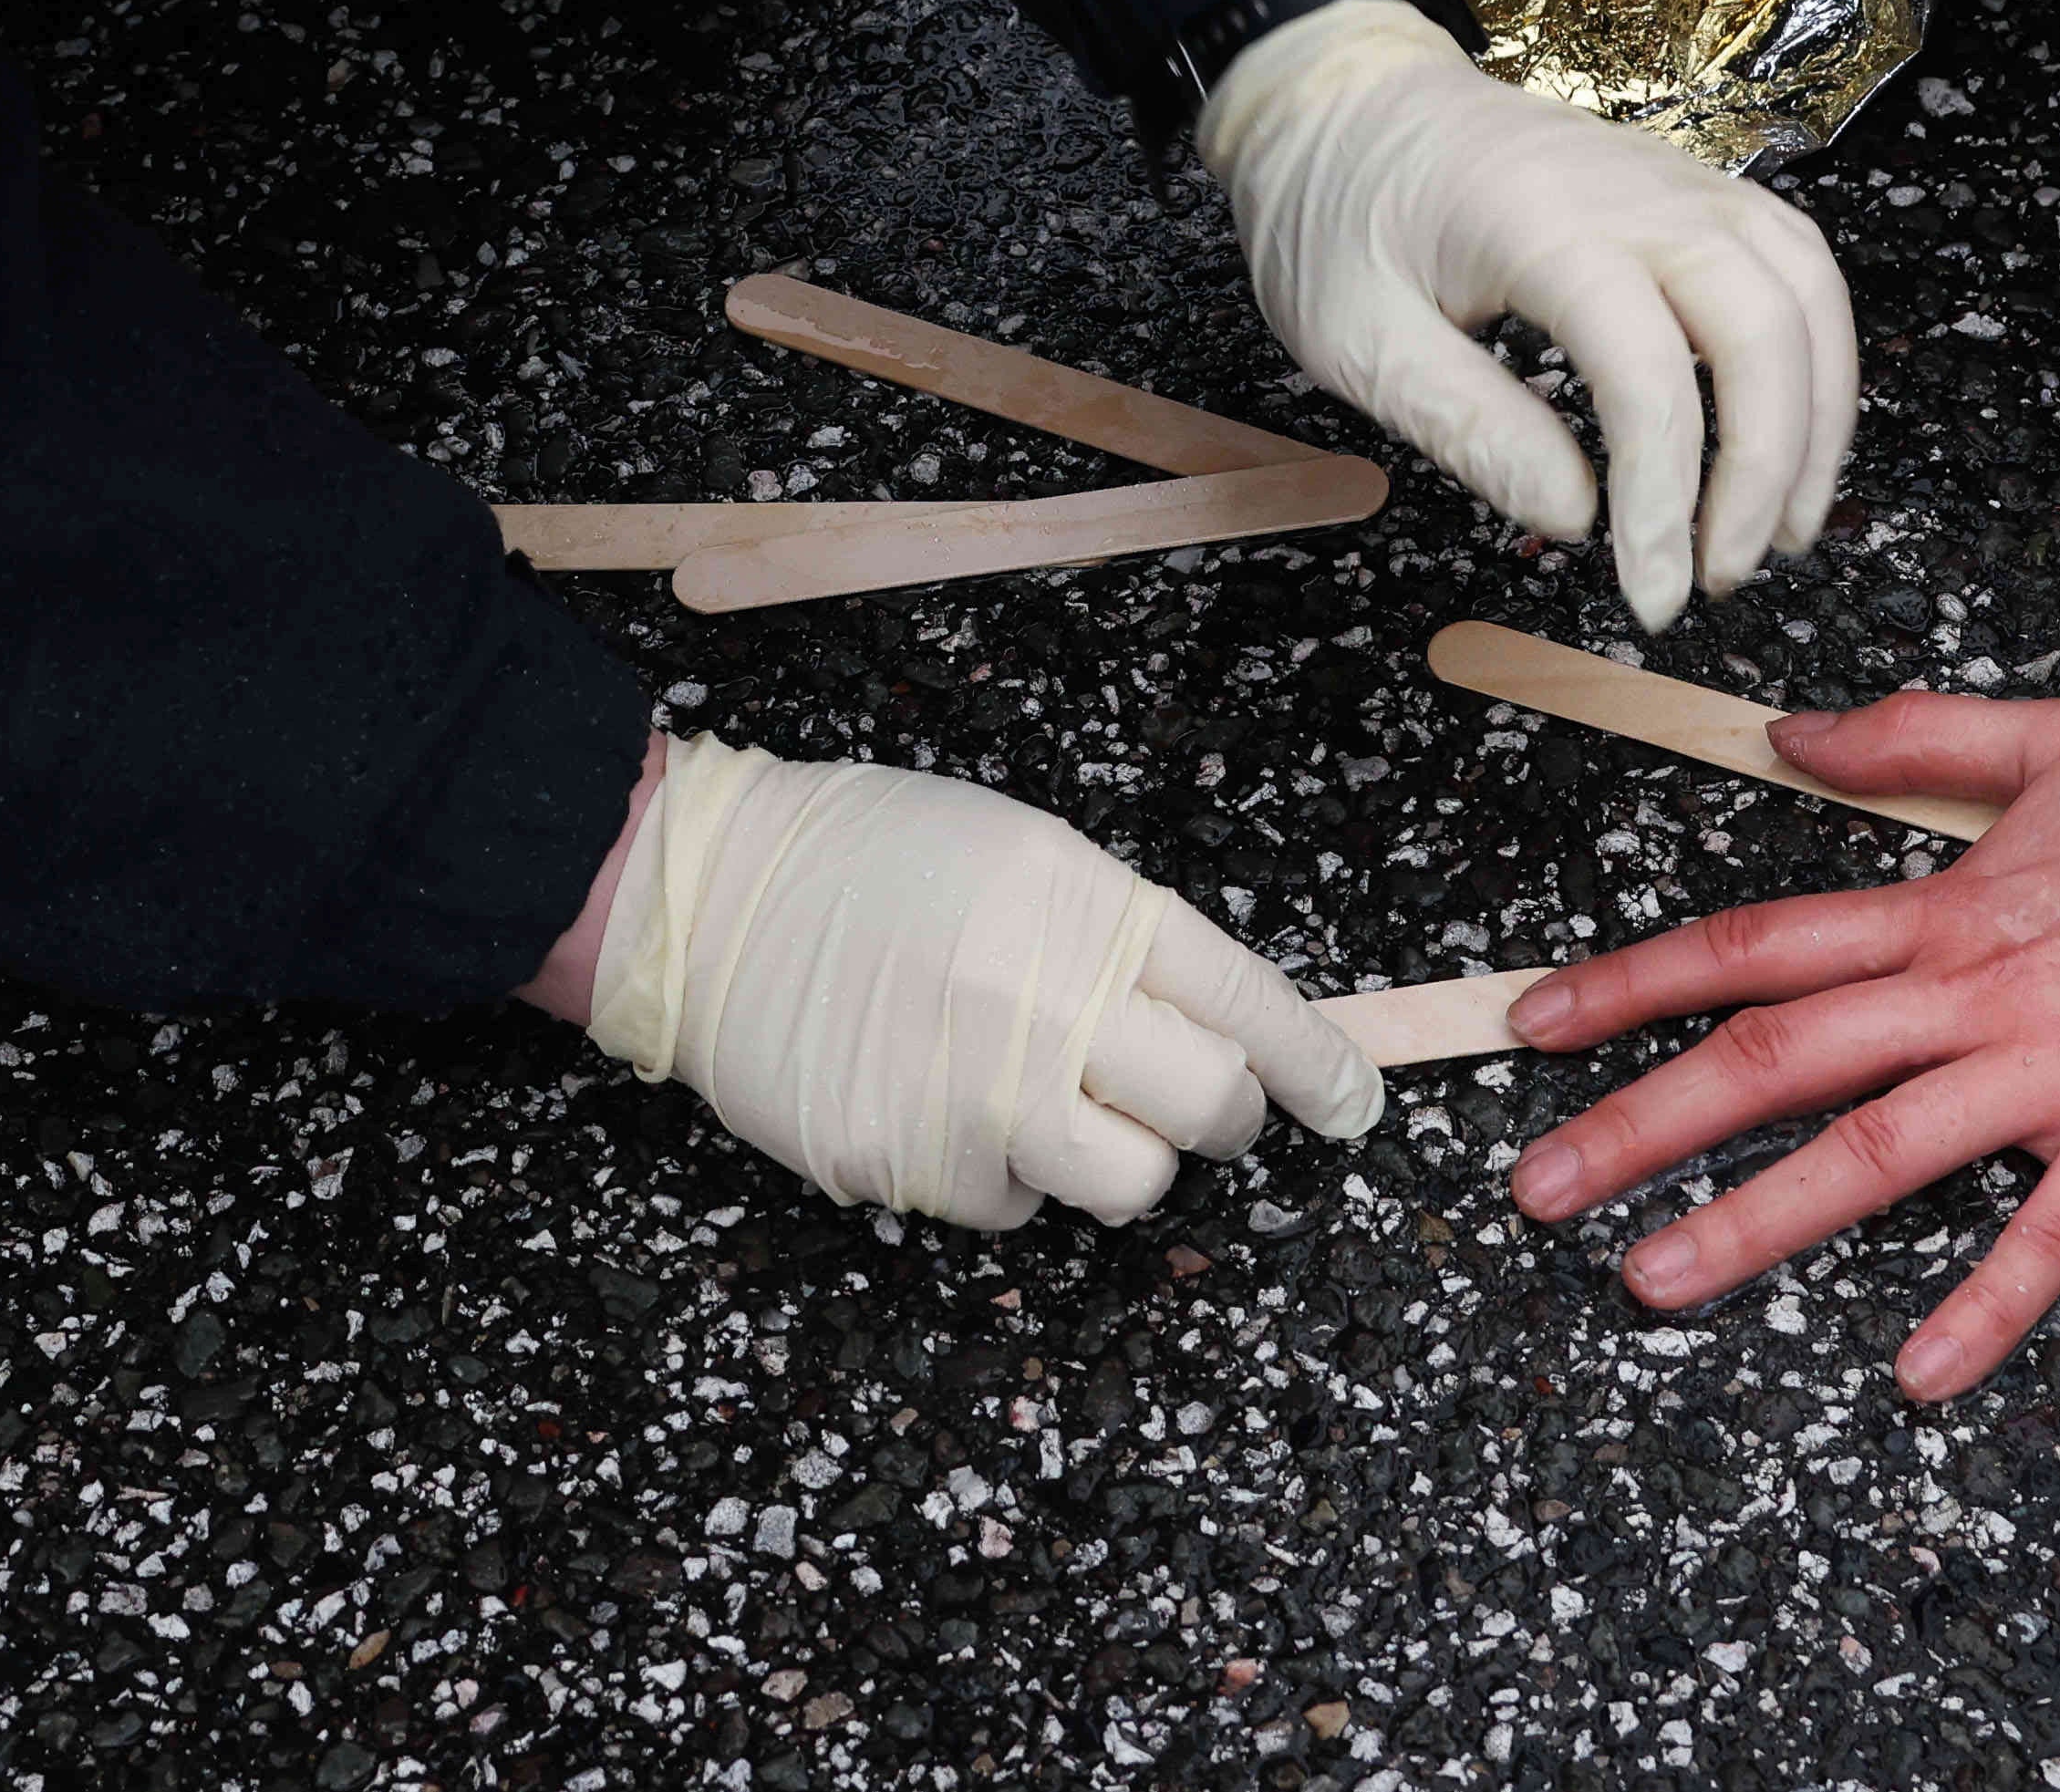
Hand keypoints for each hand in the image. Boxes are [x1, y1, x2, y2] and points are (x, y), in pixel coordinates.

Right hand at [559, 733, 1382, 1227]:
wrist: (707, 895)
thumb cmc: (865, 858)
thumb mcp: (1020, 852)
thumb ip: (1119, 935)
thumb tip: (1217, 1026)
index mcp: (1086, 906)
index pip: (1251, 1003)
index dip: (1319, 1068)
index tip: (1352, 1105)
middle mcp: (1048, 1003)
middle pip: (1211, 1107)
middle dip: (1220, 1115)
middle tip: (1191, 1103)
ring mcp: (981, 1096)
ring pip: (1131, 1183)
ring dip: (1115, 1156)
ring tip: (1045, 1100)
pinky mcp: (915, 1167)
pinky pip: (1014, 1207)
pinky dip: (999, 1173)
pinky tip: (942, 1106)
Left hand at [1198, 0, 1854, 625]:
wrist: (1341, 97)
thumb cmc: (1334, 213)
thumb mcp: (1353, 334)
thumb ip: (1466, 426)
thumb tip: (1575, 518)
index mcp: (1537, 221)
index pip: (1644, 370)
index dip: (1664, 495)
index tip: (1651, 593)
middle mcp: (1632, 189)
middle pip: (1759, 322)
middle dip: (1765, 465)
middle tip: (1722, 575)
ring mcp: (1674, 179)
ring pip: (1803, 287)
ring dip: (1816, 415)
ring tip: (1784, 527)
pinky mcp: (1691, 188)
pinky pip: (1793, 261)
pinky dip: (1816, 353)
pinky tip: (1791, 431)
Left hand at [1496, 692, 2059, 1393]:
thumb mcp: (2056, 736)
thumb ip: (1914, 733)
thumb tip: (1789, 735)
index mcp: (1946, 908)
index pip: (1752, 945)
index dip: (1633, 982)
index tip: (1535, 1023)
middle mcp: (1974, 992)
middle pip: (1774, 1056)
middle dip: (1639, 1120)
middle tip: (1533, 1187)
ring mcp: (2055, 1068)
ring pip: (1874, 1151)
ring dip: (1755, 1219)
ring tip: (1652, 1279)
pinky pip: (2049, 1235)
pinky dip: (1982, 1306)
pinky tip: (1913, 1373)